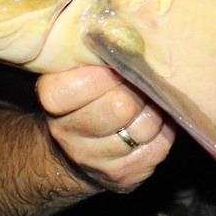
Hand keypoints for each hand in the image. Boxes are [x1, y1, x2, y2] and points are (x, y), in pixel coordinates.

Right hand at [36, 65, 175, 192]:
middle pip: (120, 106)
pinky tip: (152, 127)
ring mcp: (93, 160)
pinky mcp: (122, 176)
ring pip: (144, 126)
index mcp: (53, 98)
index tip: (116, 70)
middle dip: (137, 92)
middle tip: (137, 86)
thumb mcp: (81, 71)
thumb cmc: (88, 98)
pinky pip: (158, 147)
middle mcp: (66, 133)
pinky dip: (162, 133)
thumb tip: (135, 39)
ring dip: (152, 112)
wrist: (77, 152)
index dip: (108, 74)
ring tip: (145, 106)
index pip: (84, 81)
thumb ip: (100, 56)